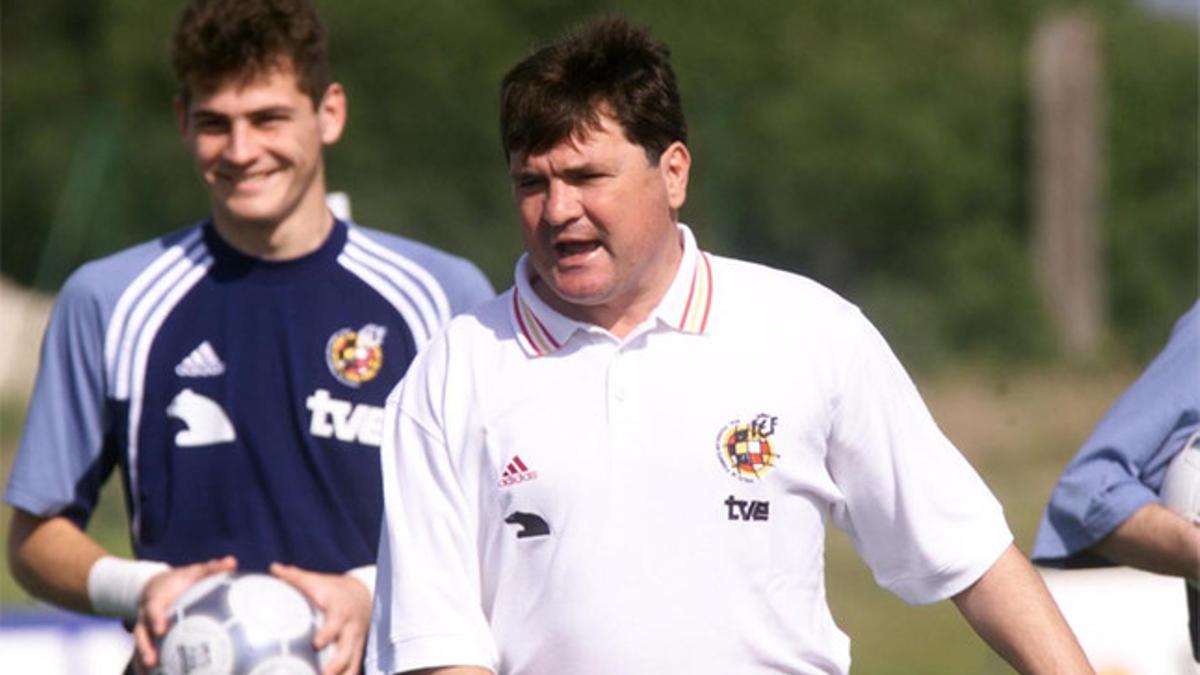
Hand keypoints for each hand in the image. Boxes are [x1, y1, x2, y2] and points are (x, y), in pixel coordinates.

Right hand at [132, 555, 237, 671]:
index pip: (152, 609)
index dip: (155, 619)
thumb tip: (232, 562)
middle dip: (144, 647)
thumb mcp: (193, 571)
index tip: (161, 629)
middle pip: (140, 633)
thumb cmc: (180, 579)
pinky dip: (147, 667)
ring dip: (143, 661)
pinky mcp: (148, 639)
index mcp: (156, 600)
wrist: (156, 585)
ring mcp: (145, 630)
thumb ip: (211, 568)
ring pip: (140, 647)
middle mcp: (146, 617)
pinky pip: (146, 654)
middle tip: (152, 661)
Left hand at [271, 562, 372, 674]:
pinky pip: (354, 667)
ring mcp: (355, 641)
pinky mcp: (356, 650)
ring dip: (342, 674)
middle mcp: (349, 628)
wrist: (363, 594)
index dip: (328, 633)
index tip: (317, 644)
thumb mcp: (318, 580)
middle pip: (347, 649)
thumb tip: (274, 567)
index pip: (335, 623)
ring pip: (352, 662)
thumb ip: (296, 577)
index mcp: (339, 611)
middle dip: (336, 664)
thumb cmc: (334, 589)